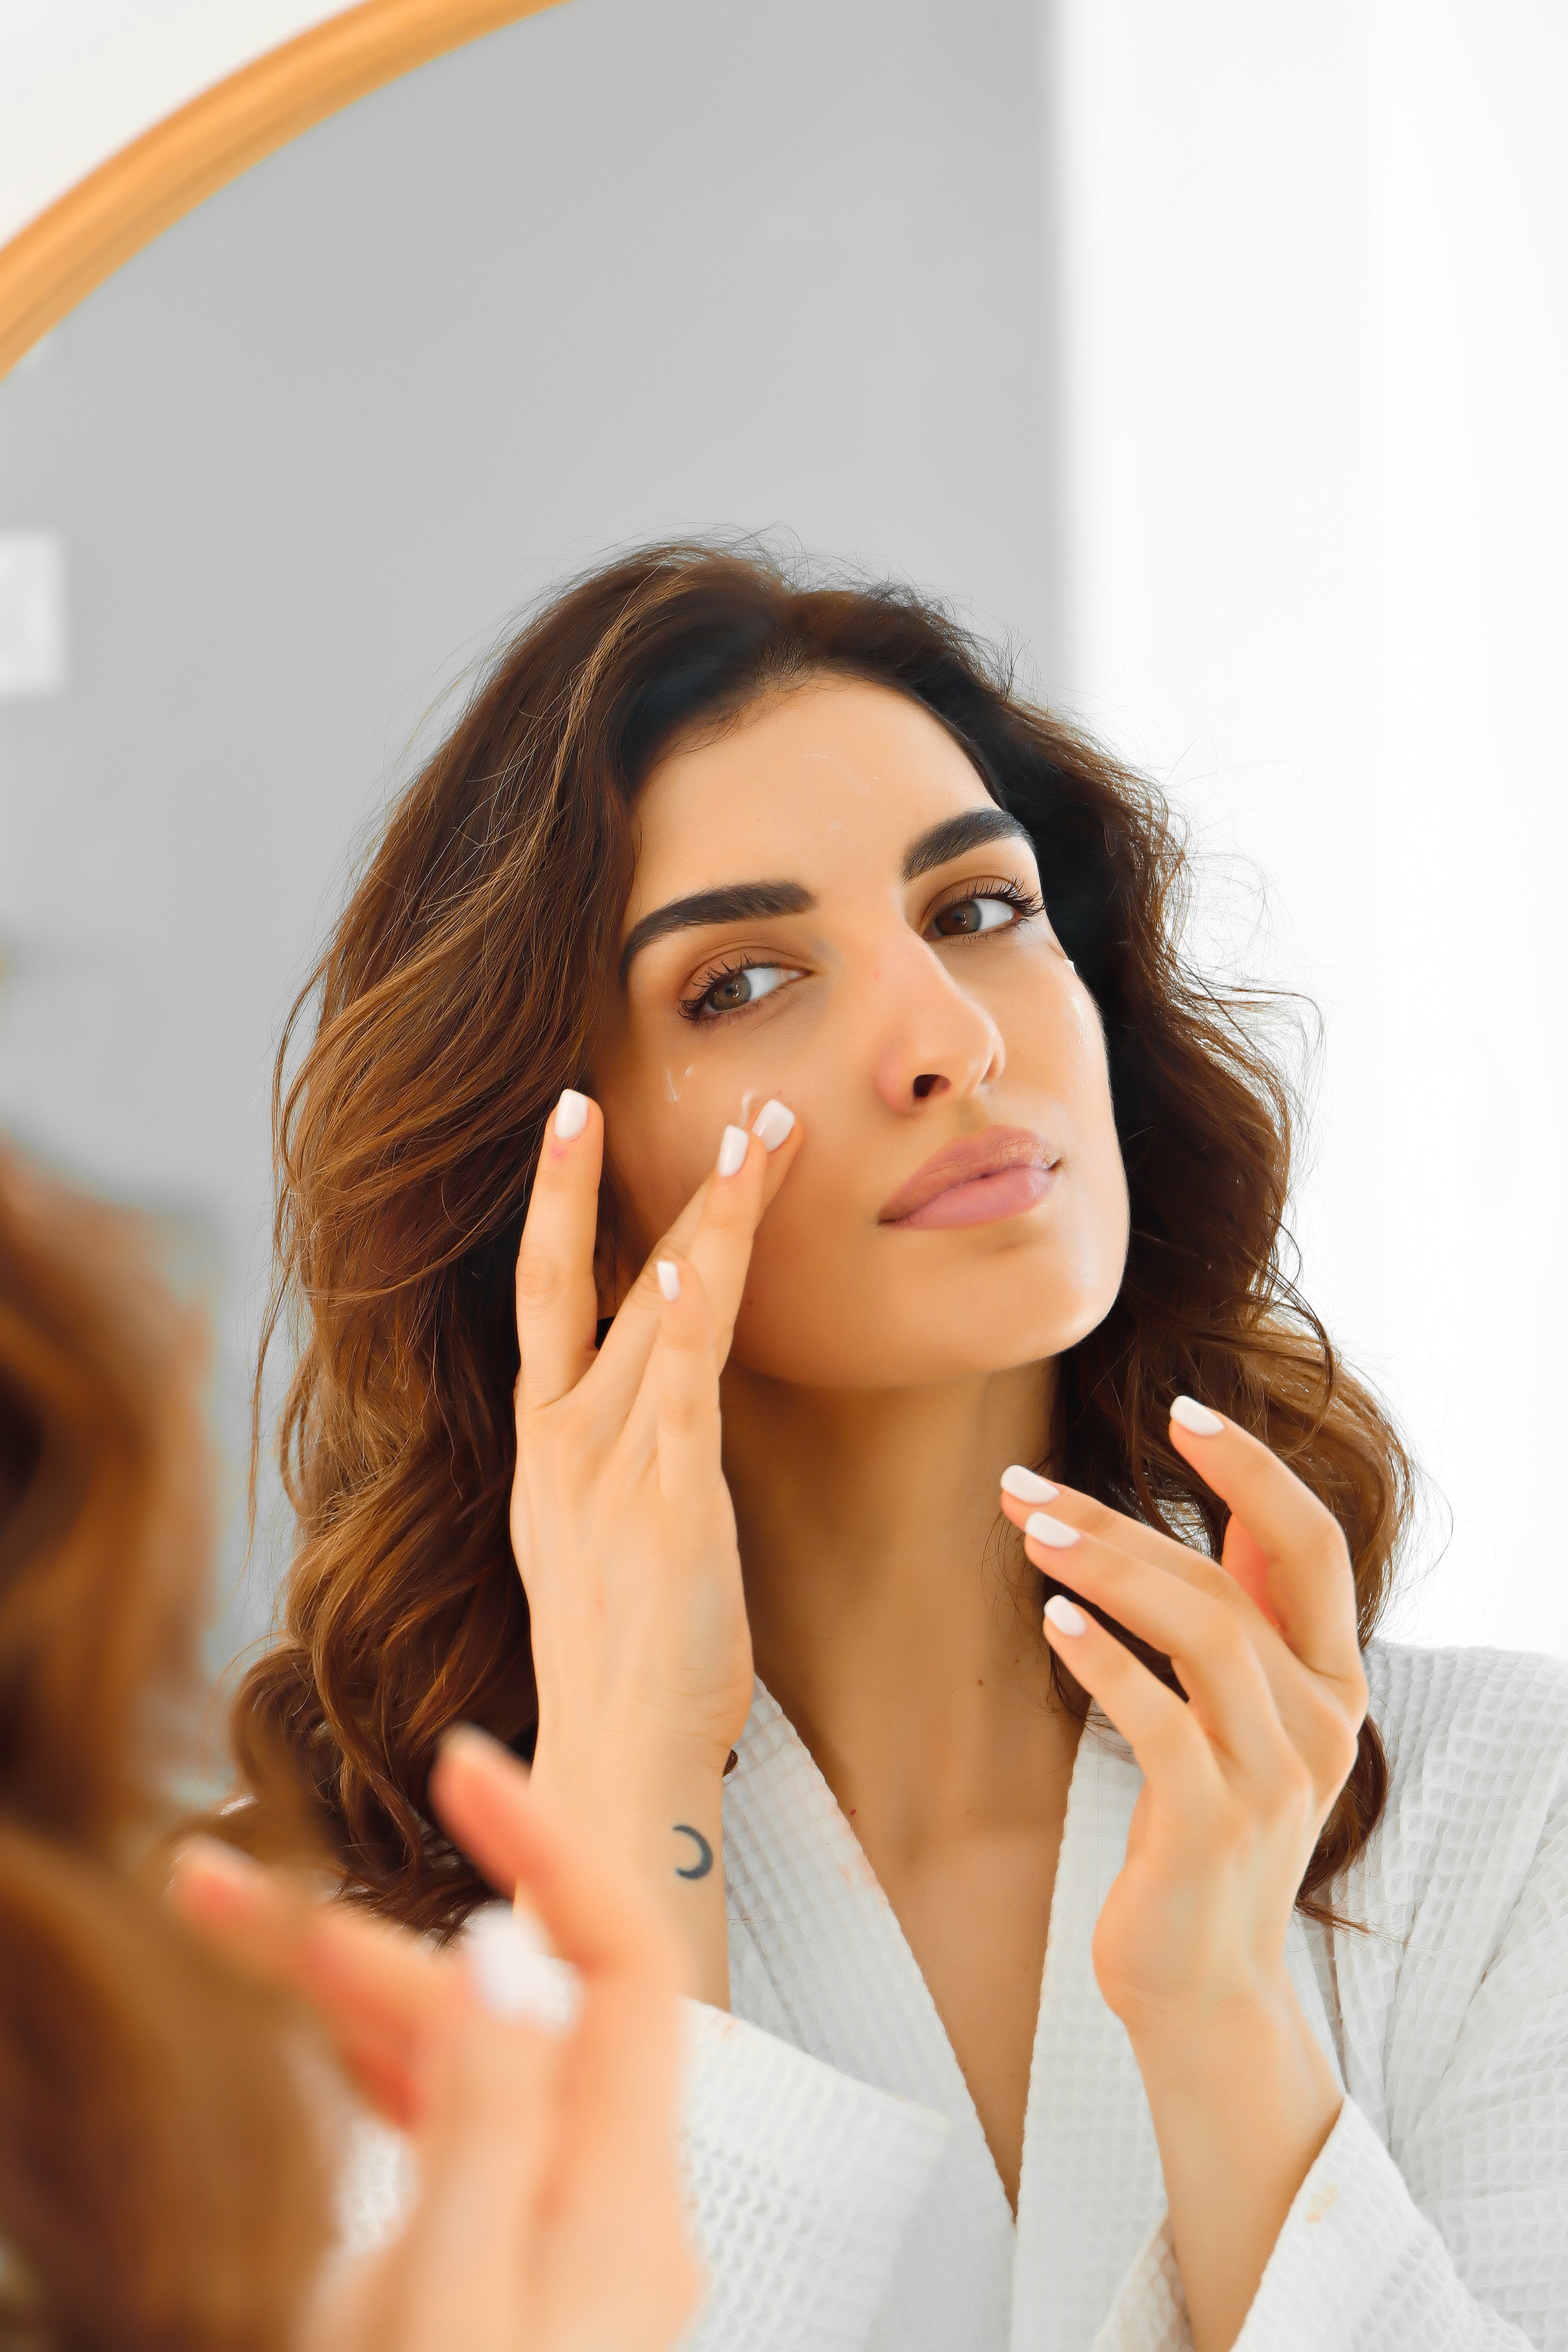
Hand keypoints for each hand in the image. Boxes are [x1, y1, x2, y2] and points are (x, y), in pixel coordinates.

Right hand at [170, 1728, 699, 2351]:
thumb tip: (503, 1946)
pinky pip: (446, 2129)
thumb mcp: (451, 2311)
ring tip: (222, 1924)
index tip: (463, 1762)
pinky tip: (316, 2024)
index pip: (624, 1966)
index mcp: (622, 2209)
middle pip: (498, 2015)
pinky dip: (373, 2066)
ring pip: (455, 2065)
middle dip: (359, 1938)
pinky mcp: (501, 2269)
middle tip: (221, 1884)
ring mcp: (554, 2236)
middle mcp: (607, 2208)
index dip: (551, 1844)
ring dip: (341, 1992)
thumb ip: (483, 2128)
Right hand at [510, 1089, 798, 1997]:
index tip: (573, 1128)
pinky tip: (704, 1254)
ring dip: (706, 1216)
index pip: (548, 1300)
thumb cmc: (626, 1662)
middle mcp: (562, 1440)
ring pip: (656, 1308)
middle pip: (572, 1280)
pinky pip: (681, 1386)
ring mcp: (610, 1464)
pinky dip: (689, 1314)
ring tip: (750, 1133)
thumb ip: (617, 1471)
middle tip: (587, 1092)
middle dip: (580, 1182)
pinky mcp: (670, 1499)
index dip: (557, 1209)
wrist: (622, 1755)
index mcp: (544, 1447)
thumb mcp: (597, 1548)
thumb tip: (659, 1426)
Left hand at [1001, 1398, 1366, 2043]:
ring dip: (1105, 1566)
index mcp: (1333, 1685)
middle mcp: (1320, 1721)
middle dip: (1118, 1518)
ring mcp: (1273, 1773)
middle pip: (1225, 1581)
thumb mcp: (1243, 1728)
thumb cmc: (1202, 1838)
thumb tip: (1205, 1526)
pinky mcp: (1214, 1821)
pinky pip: (1160, 1716)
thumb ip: (1240, 1635)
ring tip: (1025, 1528)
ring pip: (1199, 1631)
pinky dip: (1103, 1658)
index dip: (1255, 1469)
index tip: (1183, 1409)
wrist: (1203, 1987)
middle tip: (1019, 1482)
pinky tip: (1051, 1618)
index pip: (1311, 1544)